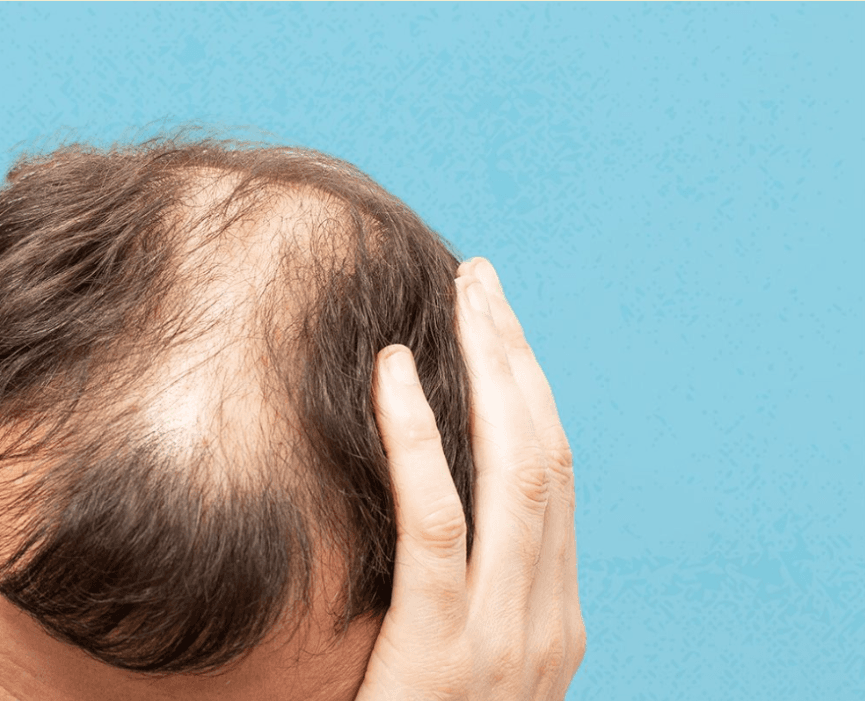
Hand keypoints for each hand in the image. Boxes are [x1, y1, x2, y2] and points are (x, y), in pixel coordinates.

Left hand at [355, 257, 584, 699]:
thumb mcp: (459, 669)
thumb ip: (463, 599)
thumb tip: (431, 513)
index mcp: (554, 622)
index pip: (552, 479)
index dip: (530, 392)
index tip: (497, 325)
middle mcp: (549, 622)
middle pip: (545, 455)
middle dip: (518, 357)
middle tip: (483, 281)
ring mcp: (508, 641)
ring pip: (513, 473)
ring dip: (489, 371)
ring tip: (460, 297)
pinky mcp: (444, 654)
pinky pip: (435, 523)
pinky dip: (418, 439)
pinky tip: (391, 373)